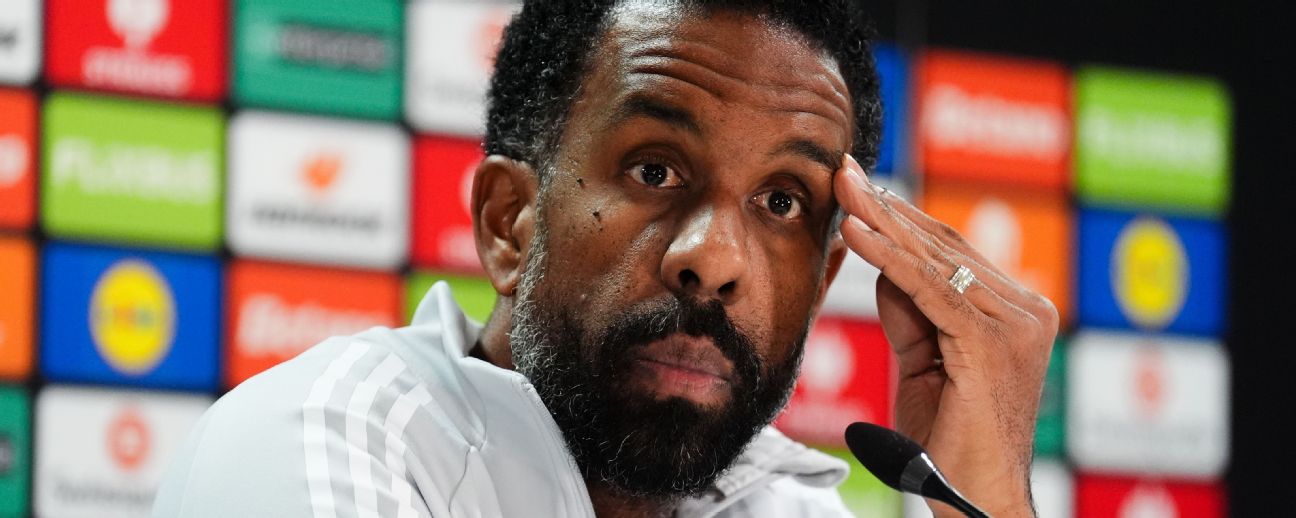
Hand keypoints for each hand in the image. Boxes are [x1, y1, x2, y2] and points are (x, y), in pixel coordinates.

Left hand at [832, 155, 1057, 516]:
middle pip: (942, 246)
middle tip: (843, 170)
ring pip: (934, 261)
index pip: (949, 252)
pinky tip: (856, 233)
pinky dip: (888, 258)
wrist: (973, 495)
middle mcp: (1026, 309)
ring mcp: (1014, 324)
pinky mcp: (991, 343)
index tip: (857, 187)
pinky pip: (929, 290)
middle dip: (885, 206)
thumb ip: (910, 310)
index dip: (900, 218)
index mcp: (1016, 310)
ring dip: (881, 221)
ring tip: (842, 189)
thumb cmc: (949, 436)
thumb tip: (881, 260)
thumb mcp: (922, 359)